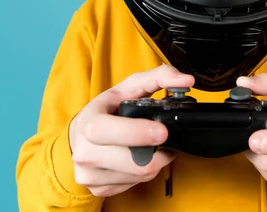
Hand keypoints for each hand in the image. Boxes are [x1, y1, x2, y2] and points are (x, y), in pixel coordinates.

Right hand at [69, 64, 194, 197]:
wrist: (81, 134)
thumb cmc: (107, 109)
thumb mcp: (129, 87)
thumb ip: (159, 77)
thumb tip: (185, 80)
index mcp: (89, 123)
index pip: (111, 132)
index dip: (139, 133)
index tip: (162, 131)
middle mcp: (84, 152)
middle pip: (135, 163)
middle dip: (158, 151)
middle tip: (165, 138)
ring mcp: (89, 174)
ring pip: (140, 176)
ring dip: (154, 162)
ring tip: (152, 146)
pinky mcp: (97, 189)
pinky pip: (133, 184)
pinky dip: (142, 172)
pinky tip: (138, 158)